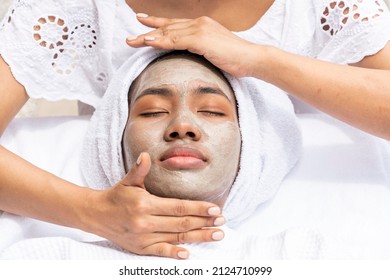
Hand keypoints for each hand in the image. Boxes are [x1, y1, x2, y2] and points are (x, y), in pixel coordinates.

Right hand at [84, 152, 224, 258]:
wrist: (97, 215)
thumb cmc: (116, 196)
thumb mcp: (128, 181)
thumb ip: (139, 170)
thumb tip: (145, 155)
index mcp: (145, 204)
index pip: (178, 207)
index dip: (198, 208)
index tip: (215, 208)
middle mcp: (145, 222)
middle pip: (182, 223)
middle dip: (205, 222)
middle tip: (222, 221)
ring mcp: (143, 237)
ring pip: (177, 237)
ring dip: (199, 237)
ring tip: (217, 235)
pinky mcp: (140, 248)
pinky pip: (160, 252)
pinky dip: (174, 253)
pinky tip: (188, 254)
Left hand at [126, 15, 260, 76]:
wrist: (252, 59)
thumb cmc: (236, 59)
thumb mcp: (214, 53)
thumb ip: (200, 51)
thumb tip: (188, 58)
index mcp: (202, 26)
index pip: (175, 25)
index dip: (157, 24)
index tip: (143, 23)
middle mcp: (199, 23)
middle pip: (168, 27)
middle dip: (147, 31)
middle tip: (131, 37)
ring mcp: (200, 29)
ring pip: (168, 32)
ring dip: (148, 37)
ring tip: (132, 41)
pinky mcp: (202, 38)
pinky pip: (176, 39)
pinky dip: (161, 40)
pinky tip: (149, 42)